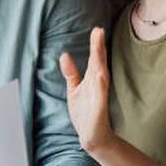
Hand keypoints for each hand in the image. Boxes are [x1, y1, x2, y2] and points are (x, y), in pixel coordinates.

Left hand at [59, 26, 113, 153]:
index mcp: (92, 79)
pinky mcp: (100, 108)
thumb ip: (71, 73)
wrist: (91, 136)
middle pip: (98, 63)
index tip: (97, 30)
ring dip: (100, 62)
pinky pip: (100, 95)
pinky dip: (100, 86)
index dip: (96, 45)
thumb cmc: (85, 112)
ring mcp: (100, 96)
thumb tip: (64, 55)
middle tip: (99, 31)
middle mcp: (98, 85)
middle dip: (99, 48)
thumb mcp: (74, 89)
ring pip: (100, 75)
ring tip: (99, 47)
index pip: (95, 58)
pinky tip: (100, 75)